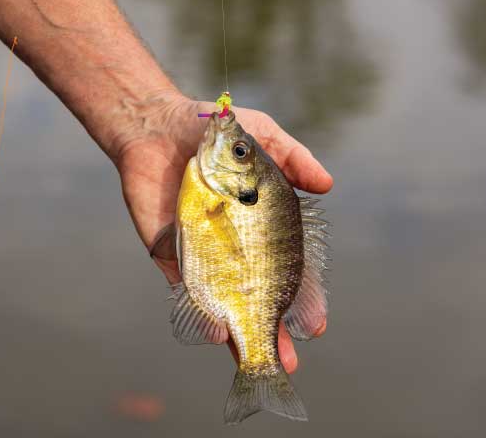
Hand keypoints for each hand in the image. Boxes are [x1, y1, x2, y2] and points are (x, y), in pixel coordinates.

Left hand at [113, 95, 332, 373]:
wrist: (157, 125)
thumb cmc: (215, 131)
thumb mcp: (264, 138)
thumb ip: (294, 159)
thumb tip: (328, 186)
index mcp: (258, 226)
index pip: (285, 273)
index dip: (300, 299)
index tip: (315, 323)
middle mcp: (232, 246)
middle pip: (254, 297)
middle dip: (272, 328)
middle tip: (291, 358)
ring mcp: (200, 253)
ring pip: (222, 302)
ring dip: (239, 334)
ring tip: (260, 358)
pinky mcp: (167, 252)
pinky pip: (183, 286)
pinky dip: (199, 309)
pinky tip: (217, 331)